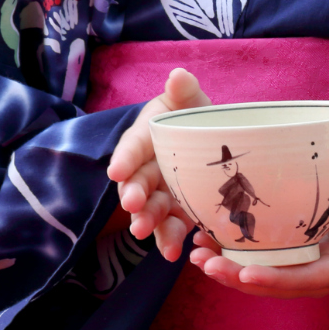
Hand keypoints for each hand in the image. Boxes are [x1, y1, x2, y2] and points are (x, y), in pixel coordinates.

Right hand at [107, 68, 211, 261]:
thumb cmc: (194, 117)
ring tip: (146, 233)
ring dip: (147, 222)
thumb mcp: (191, 102)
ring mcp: (161, 194)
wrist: (212, 143)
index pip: (132, 147)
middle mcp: (148, 169)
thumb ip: (185, 92)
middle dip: (132, 195)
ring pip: (150, 209)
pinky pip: (171, 228)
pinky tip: (173, 253)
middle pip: (136, 183)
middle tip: (132, 205)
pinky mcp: (177, 214)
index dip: (125, 159)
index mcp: (147, 138)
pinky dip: (170, 241)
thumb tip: (178, 76)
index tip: (116, 171)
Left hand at [190, 174, 328, 297]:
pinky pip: (251, 267)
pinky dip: (226, 258)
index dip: (276, 279)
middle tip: (206, 264)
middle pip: (273, 286)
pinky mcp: (281, 264)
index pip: (306, 279)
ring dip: (225, 271)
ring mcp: (296, 274)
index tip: (246, 274)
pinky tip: (202, 245)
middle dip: (237, 278)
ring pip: (257, 280)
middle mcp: (316, 278)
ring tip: (196, 256)